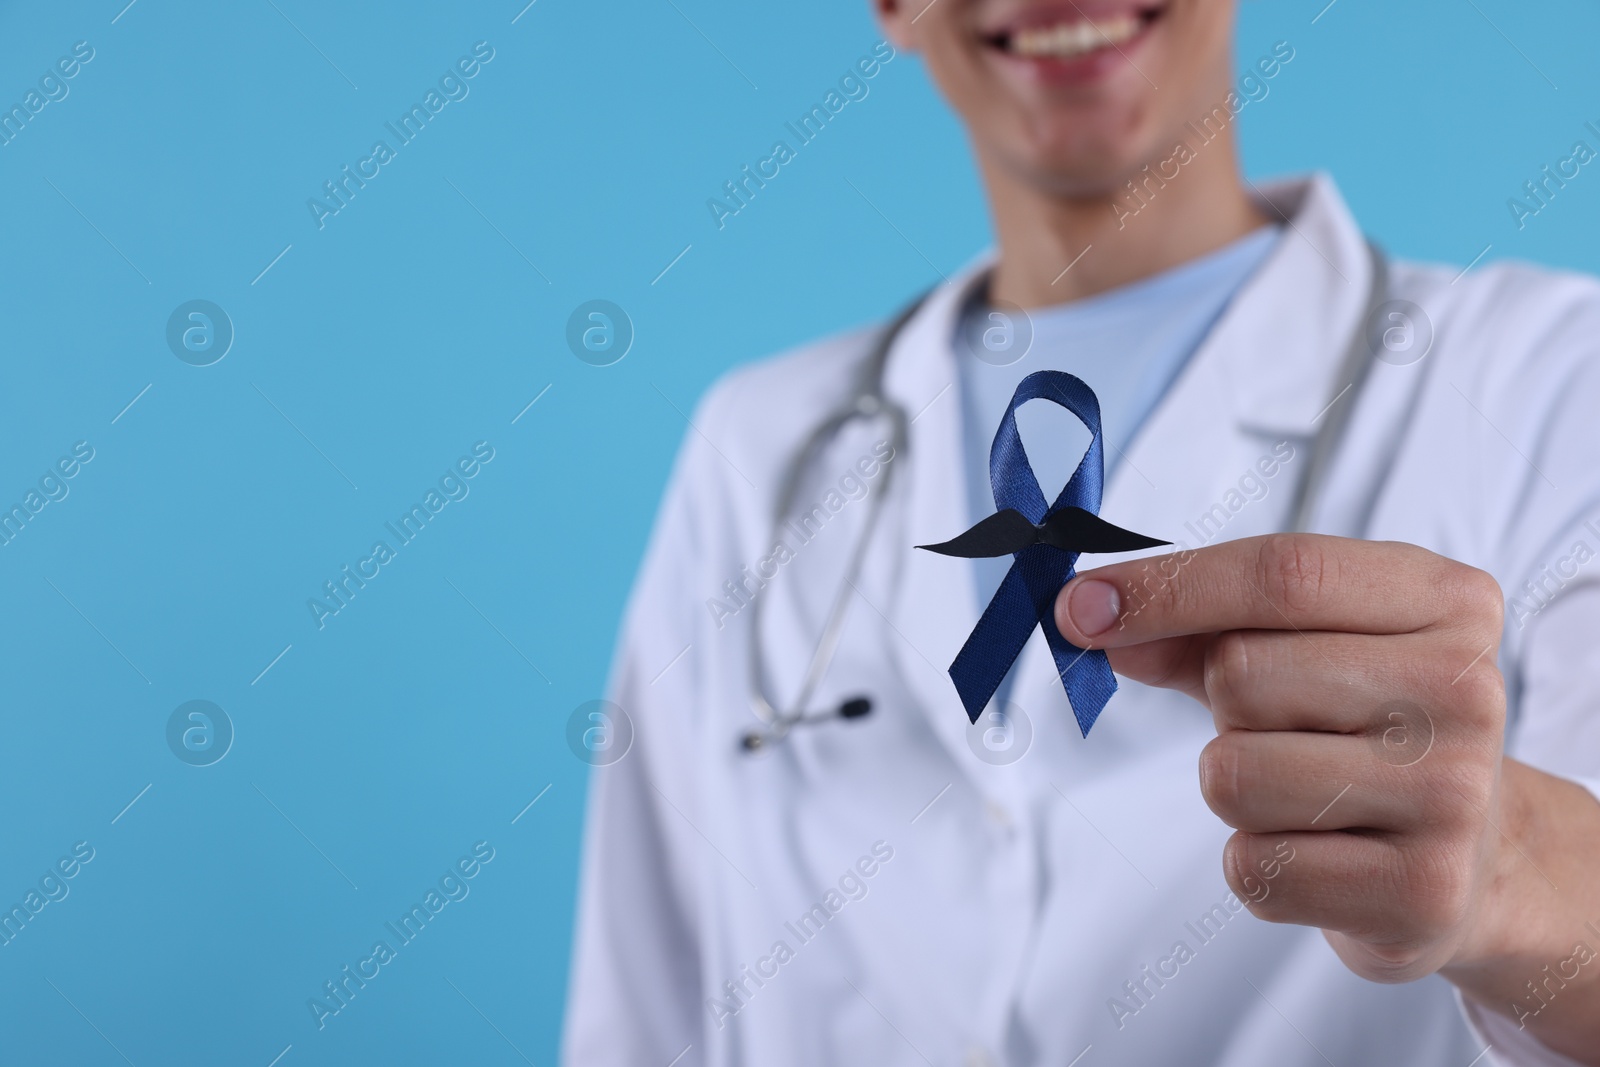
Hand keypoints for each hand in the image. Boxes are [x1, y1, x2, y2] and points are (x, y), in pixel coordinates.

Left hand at [1053, 534, 1599, 1061]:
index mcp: (1445, 601)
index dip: (1164, 588)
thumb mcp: (1302, 645)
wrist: (1477, 855)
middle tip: (1284, 727)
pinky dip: (1258, 862)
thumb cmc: (1364, 724)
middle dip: (1223, 705)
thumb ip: (1197, 625)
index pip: (1281, 574)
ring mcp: (1453, 797)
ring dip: (1235, 786)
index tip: (1077, 607)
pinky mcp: (1420, 894)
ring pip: (1232, 775)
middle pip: (1241, 675)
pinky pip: (1254, 866)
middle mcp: (1466, 690)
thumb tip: (1093, 620)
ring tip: (1305, 790)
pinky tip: (1320, 851)